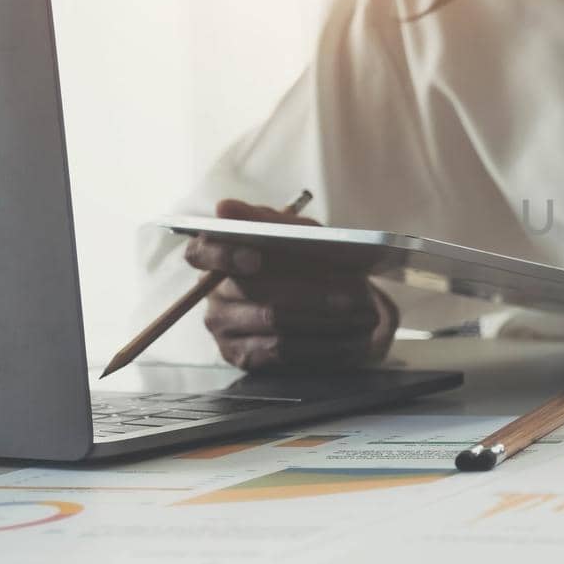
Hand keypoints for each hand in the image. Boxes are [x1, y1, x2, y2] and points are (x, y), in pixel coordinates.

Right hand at [184, 199, 397, 370]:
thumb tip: (224, 207)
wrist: (327, 302)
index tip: (256, 257)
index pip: (200, 252)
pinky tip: (351, 337)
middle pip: (251, 293)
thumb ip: (266, 220)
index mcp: (217, 256)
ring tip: (363, 312)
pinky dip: (323, 342)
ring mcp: (225, 330)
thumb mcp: (295, 232)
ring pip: (273, 323)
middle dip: (307, 291)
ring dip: (324, 317)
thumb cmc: (305, 257)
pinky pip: (283, 352)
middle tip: (351, 292)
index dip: (225, 255)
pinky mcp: (244, 357)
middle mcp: (213, 295)